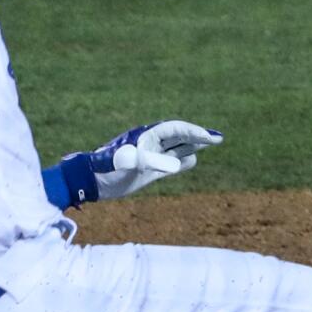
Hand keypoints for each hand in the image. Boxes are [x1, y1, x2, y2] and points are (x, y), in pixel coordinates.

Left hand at [87, 120, 224, 199]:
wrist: (92, 181)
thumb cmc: (108, 168)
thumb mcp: (130, 162)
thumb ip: (154, 160)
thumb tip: (181, 162)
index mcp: (146, 136)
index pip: (175, 129)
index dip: (193, 132)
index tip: (209, 137)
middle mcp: (150, 143)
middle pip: (179, 136)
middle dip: (199, 136)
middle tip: (219, 138)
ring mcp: (150, 156)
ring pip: (176, 147)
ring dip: (193, 145)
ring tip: (211, 142)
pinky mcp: (148, 170)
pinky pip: (169, 162)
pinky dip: (182, 160)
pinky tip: (192, 159)